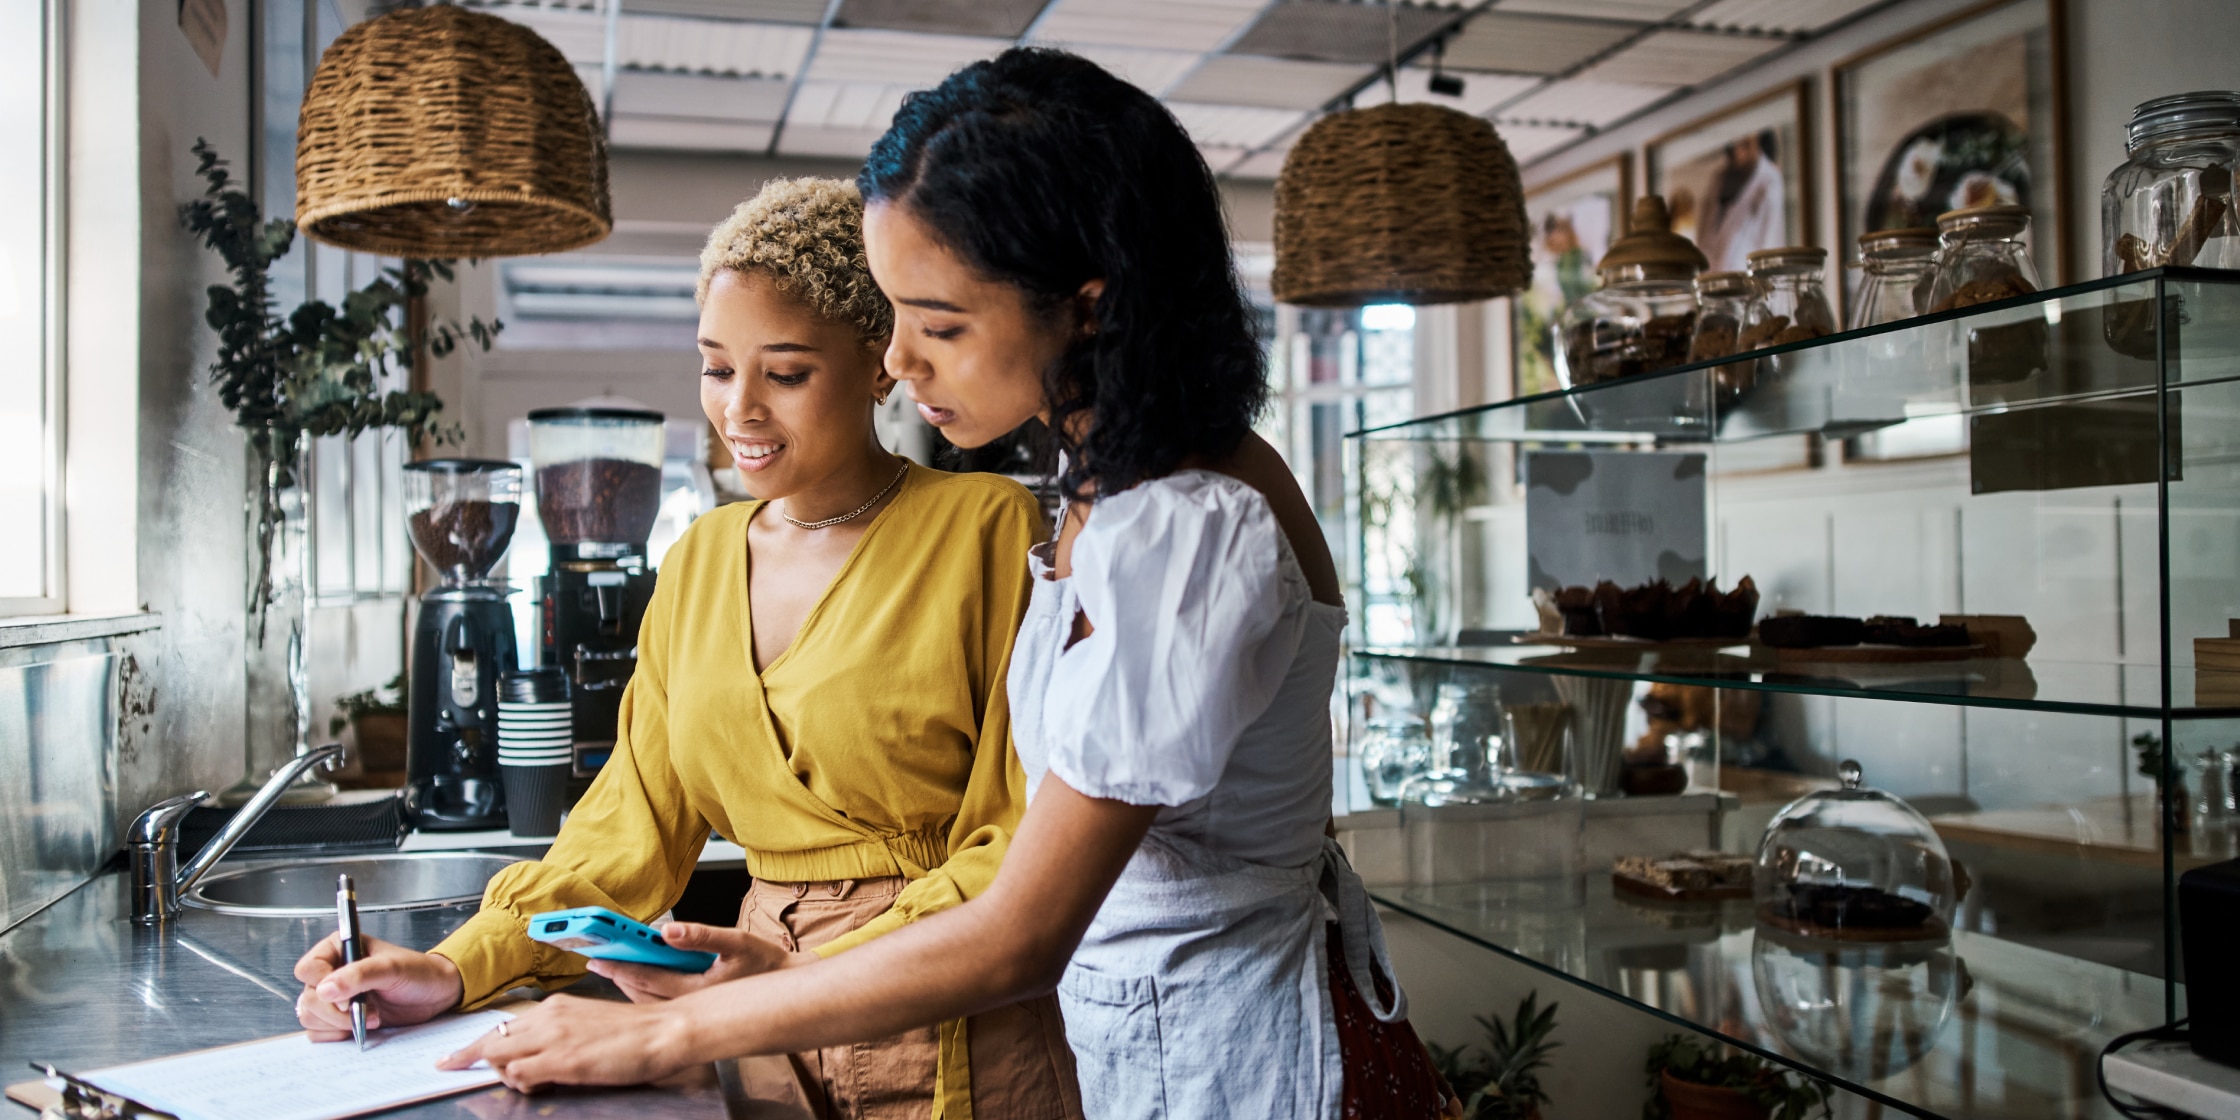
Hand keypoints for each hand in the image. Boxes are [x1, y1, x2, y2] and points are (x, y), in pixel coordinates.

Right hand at [293, 934, 464, 1040]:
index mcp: (338, 949)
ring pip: (310, 1017)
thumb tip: (324, 989)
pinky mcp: (338, 1017)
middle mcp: (331, 971)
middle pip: (307, 998)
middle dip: (336, 1012)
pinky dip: (336, 1035)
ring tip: (371, 1018)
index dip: (322, 986)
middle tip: (366, 1012)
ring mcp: (333, 996)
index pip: (307, 969)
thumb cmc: (417, 973)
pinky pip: (318, 1032)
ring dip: (338, 1024)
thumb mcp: (391, 968)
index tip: (348, 999)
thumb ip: (359, 975)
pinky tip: (360, 1028)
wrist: (434, 994)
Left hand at [438, 993, 690, 1091]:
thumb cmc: (636, 1032)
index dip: (475, 1045)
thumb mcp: (589, 1025)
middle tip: (450, 1068)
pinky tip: (539, 1086)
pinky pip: (519, 1075)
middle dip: (469, 1058)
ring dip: (505, 1075)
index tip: (453, 1056)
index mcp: (555, 1006)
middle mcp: (548, 1016)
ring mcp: (553, 1036)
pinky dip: (520, 1084)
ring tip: (530, 1084)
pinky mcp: (563, 1059)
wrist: (665, 1031)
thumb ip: (560, 1033)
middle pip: (491, 1040)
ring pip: (500, 1057)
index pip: (503, 1026)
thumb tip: (537, 1053)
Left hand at [583, 920, 809, 1002]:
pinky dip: (643, 991)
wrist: (786, 987)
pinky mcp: (696, 1009)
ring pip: (648, 1001)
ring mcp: (692, 1010)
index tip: (596, 957)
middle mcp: (689, 1006)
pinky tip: (638, 981)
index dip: (618, 966)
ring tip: (611, 969)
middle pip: (640, 991)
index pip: (645, 977)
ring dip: (627, 985)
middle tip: (593, 962)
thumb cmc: (765, 963)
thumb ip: (702, 935)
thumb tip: (668, 931)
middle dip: (616, 976)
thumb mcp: (737, 941)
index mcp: (694, 989)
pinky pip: (660, 1003)